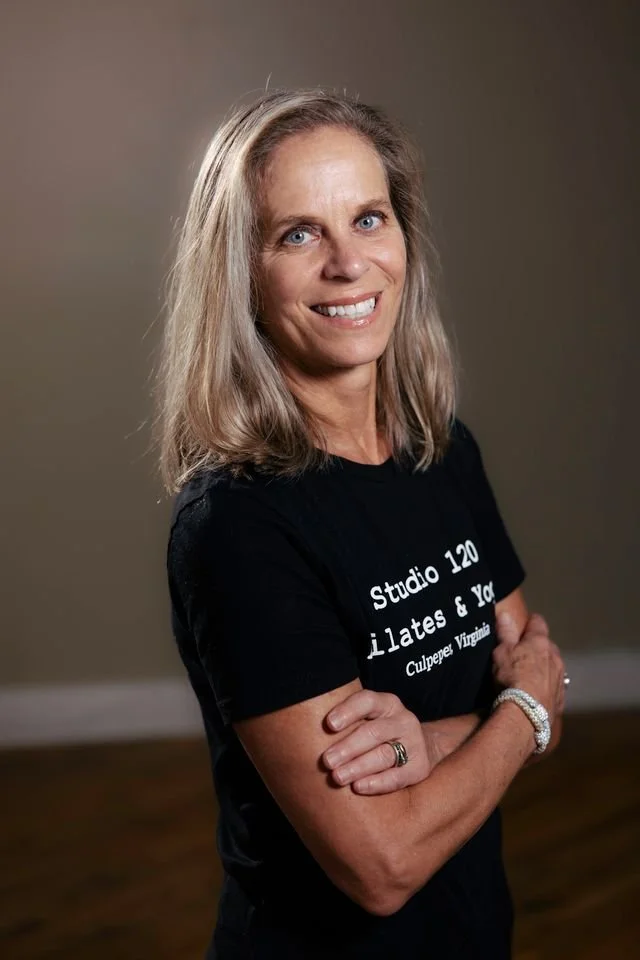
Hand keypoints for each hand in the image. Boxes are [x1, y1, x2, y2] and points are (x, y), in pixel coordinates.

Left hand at [321, 690, 431, 793]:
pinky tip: (358, 787)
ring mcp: (414, 744)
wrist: (423, 747)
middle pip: (374, 732)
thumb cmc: (380, 733)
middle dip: (348, 747)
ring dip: (358, 767)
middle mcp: (403, 720)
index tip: (329, 724)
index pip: (367, 701)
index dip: (348, 711)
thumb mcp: (369, 719)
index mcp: (387, 703)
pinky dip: (376, 782)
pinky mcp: (419, 768)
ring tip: (337, 777)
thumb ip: (347, 722)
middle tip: (327, 761)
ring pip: (384, 755)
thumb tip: (304, 731)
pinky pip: (397, 777)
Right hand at [493, 611, 564, 726]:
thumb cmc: (512, 677)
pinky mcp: (561, 698)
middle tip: (523, 653)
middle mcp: (555, 657)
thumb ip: (505, 633)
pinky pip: (554, 686)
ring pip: (554, 666)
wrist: (527, 713)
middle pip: (548, 645)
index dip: (530, 623)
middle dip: (538, 647)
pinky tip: (537, 693)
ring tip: (530, 675)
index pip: (538, 622)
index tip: (523, 625)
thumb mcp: (501, 652)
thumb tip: (505, 614)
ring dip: (544, 667)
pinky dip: (547, 686)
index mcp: (540, 642)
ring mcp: (561, 678)